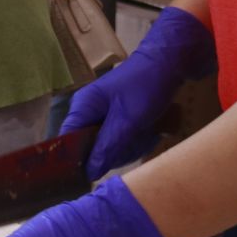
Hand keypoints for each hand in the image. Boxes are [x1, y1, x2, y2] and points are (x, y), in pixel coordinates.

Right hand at [62, 6, 215, 179]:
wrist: (168, 64)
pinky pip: (120, 139)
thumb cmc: (145, 87)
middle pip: (90, 147)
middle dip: (115, 151)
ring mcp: (103, 115)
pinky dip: (136, 139)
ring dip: (130, 146)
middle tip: (136, 142)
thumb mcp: (127, 121)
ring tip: (147, 134)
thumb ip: (107, 147)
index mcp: (83, 107)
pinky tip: (149, 132)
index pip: (68, 141)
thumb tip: (89, 172)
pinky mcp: (117, 118)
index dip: (77, 159)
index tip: (92, 173)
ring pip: (108, 146)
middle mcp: (88, 112)